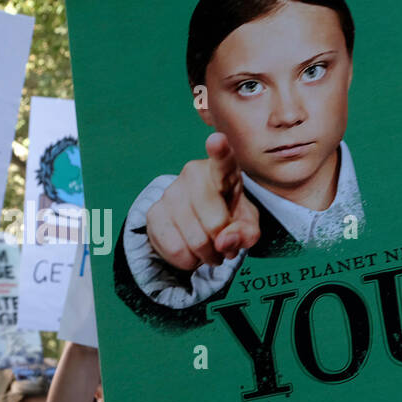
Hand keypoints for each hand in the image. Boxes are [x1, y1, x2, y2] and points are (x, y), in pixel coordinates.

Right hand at [144, 132, 259, 270]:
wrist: (199, 225)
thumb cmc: (229, 218)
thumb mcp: (247, 226)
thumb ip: (245, 234)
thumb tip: (223, 241)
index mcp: (223, 171)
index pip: (222, 161)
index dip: (219, 152)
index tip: (217, 141)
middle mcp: (193, 174)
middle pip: (214, 222)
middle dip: (223, 244)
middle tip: (223, 246)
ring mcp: (170, 191)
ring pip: (194, 239)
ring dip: (206, 255)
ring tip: (209, 249)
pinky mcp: (153, 212)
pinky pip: (173, 247)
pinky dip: (187, 260)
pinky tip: (190, 252)